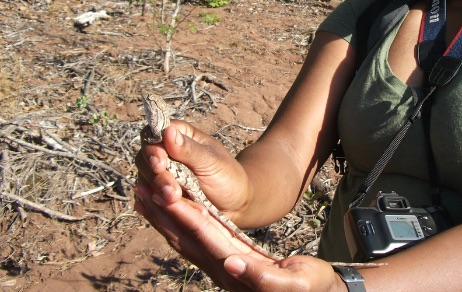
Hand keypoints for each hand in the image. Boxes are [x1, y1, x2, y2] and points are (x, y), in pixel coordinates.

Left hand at [134, 184, 342, 290]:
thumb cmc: (311, 288)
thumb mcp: (294, 283)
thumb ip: (260, 277)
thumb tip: (229, 263)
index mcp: (237, 272)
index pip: (205, 239)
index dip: (184, 216)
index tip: (164, 196)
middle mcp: (223, 270)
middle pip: (186, 238)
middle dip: (163, 213)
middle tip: (141, 188)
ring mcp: (223, 267)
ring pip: (186, 239)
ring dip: (164, 216)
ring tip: (145, 194)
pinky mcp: (227, 262)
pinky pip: (197, 241)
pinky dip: (180, 222)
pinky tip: (172, 209)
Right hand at [135, 120, 247, 217]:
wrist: (235, 205)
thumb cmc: (227, 177)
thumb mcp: (212, 162)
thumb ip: (189, 149)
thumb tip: (168, 131)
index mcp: (179, 136)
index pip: (154, 134)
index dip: (153, 148)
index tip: (160, 164)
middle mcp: (165, 153)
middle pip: (145, 159)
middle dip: (157, 176)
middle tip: (172, 192)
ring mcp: (160, 175)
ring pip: (145, 180)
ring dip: (156, 192)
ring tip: (174, 201)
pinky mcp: (158, 195)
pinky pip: (147, 199)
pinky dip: (153, 205)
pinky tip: (160, 210)